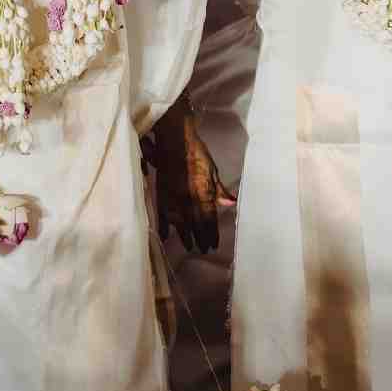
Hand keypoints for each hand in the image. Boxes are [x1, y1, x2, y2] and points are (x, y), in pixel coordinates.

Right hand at [151, 97, 234, 253]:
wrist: (175, 140)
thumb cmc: (197, 152)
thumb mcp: (213, 170)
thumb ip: (219, 189)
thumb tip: (231, 203)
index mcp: (203, 192)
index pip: (208, 219)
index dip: (211, 233)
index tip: (214, 244)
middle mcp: (188, 198)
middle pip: (195, 224)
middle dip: (200, 238)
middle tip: (203, 250)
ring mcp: (173, 197)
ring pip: (179, 223)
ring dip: (185, 236)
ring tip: (189, 247)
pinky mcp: (161, 193)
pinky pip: (162, 214)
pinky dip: (164, 225)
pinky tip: (166, 236)